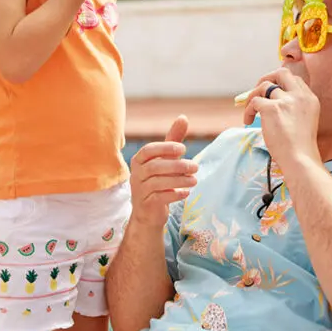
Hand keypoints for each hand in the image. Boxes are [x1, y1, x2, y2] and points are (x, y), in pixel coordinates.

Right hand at [128, 115, 197, 229]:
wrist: (149, 212)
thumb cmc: (158, 180)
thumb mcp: (165, 159)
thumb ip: (173, 139)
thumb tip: (183, 117)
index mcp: (139, 160)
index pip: (148, 150)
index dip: (165, 148)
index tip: (183, 149)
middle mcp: (136, 174)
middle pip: (155, 167)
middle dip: (177, 166)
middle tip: (195, 167)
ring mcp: (139, 190)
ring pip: (158, 183)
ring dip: (179, 181)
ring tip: (195, 180)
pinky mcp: (146, 205)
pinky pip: (160, 198)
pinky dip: (174, 194)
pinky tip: (186, 193)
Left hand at [242, 68, 320, 165]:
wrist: (300, 159)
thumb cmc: (300, 148)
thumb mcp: (305, 121)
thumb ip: (294, 108)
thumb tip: (270, 101)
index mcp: (310, 99)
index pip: (295, 79)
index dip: (281, 83)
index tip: (272, 93)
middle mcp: (299, 96)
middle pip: (282, 73)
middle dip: (267, 78)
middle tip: (258, 91)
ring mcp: (285, 101)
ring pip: (264, 86)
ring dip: (254, 96)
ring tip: (251, 111)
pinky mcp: (271, 108)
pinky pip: (254, 101)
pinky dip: (248, 110)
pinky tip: (248, 121)